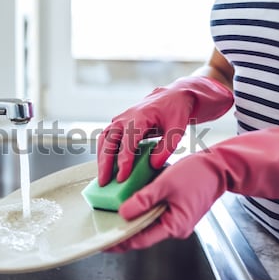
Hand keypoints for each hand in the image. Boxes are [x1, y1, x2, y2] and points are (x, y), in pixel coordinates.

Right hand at [97, 76, 232, 185]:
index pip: (127, 142)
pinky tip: (107, 168)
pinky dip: (104, 154)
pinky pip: (106, 140)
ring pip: (104, 140)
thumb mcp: (177, 129)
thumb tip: (153, 165)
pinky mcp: (119, 126)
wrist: (171, 97)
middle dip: (105, 163)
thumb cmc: (174, 111)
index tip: (122, 177)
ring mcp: (119, 121)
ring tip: (103, 178)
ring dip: (101, 159)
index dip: (123, 160)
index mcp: (139, 117)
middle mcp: (124, 118)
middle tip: (104, 182)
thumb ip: (166, 148)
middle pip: (109, 141)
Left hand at [108, 125, 278, 251]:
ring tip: (111, 215)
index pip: (141, 239)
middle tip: (103, 227)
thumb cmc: (197, 174)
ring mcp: (176, 219)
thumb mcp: (165, 184)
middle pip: (143, 233)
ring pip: (147, 223)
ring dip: (131, 219)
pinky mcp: (175, 210)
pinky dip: (141, 209)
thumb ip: (143, 199)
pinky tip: (129, 202)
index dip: (120, 241)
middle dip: (123, 231)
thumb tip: (123, 213)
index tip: (104, 242)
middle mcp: (175, 227)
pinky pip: (153, 213)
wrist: (218, 166)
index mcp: (175, 225)